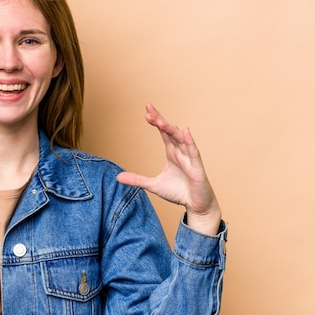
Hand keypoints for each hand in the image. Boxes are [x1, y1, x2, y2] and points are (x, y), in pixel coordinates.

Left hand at [116, 103, 221, 234]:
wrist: (196, 206)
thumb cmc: (178, 192)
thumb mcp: (153, 185)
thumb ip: (137, 180)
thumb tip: (117, 177)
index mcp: (172, 152)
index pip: (163, 132)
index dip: (156, 121)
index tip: (146, 111)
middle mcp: (181, 151)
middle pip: (170, 131)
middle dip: (160, 120)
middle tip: (148, 109)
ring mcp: (190, 158)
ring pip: (180, 139)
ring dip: (170, 129)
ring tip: (159, 121)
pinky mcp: (197, 167)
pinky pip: (193, 152)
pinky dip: (189, 141)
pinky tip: (185, 131)